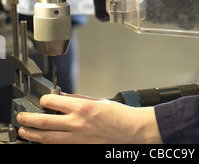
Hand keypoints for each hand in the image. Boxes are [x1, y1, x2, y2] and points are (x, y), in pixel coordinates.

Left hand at [17, 94, 162, 143]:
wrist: (130, 131)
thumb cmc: (119, 115)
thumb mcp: (97, 100)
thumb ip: (78, 99)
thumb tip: (63, 98)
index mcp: (82, 107)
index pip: (53, 103)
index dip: (44, 100)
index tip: (42, 99)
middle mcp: (77, 123)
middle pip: (45, 122)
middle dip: (29, 119)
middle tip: (21, 117)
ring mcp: (77, 137)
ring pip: (48, 138)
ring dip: (33, 134)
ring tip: (24, 131)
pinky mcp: (80, 146)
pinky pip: (59, 145)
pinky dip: (48, 143)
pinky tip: (41, 141)